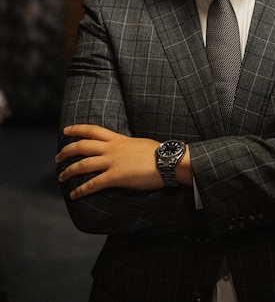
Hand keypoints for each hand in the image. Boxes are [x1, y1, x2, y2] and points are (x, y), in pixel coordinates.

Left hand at [55, 124, 191, 199]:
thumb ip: (126, 145)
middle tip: (57, 158)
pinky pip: (93, 184)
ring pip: (83, 164)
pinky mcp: (116, 177)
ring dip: (69, 171)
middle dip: (66, 151)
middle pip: (82, 146)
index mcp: (118, 139)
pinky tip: (74, 194)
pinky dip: (81, 190)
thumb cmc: (158, 153)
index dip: (77, 129)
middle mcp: (112, 148)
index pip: (93, 130)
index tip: (66, 130)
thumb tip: (124, 148)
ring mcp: (112, 162)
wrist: (167, 161)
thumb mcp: (138, 143)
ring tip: (61, 177)